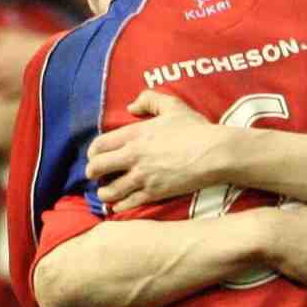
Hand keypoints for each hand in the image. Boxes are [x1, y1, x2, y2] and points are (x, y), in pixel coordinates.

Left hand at [86, 90, 229, 213]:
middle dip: (92, 173)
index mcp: (134, 135)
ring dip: (104, 193)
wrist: (214, 153)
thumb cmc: (195, 129)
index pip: (98, 146)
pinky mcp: (154, 193)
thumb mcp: (172, 105)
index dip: (92, 153)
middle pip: (96, 169)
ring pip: (109, 191)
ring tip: (107, 192)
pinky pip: (128, 204)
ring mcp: (143, 177)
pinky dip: (120, 206)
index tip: (96, 157)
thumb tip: (131, 107)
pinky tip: (120, 204)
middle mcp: (133, 157)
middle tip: (97, 176)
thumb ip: (148, 100)